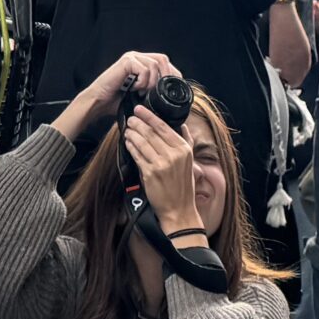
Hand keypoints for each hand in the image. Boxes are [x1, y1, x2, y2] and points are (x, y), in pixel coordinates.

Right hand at [61, 49, 177, 142]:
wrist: (99, 103)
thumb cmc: (117, 101)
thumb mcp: (141, 97)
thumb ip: (153, 92)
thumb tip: (171, 99)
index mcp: (143, 63)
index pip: (165, 63)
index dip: (172, 74)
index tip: (174, 89)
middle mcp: (138, 57)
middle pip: (162, 59)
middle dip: (166, 76)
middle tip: (162, 92)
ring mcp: (132, 57)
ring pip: (154, 64)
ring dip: (152, 82)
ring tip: (144, 93)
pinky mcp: (126, 62)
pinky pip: (144, 69)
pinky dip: (142, 81)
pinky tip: (134, 89)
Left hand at [124, 103, 204, 234]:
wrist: (178, 209)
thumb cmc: (183, 186)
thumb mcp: (190, 161)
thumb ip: (187, 141)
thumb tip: (183, 125)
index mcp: (183, 149)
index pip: (164, 127)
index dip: (150, 116)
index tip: (140, 109)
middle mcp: (174, 155)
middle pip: (151, 133)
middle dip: (138, 123)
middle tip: (131, 118)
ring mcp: (161, 164)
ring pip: (143, 142)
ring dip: (133, 133)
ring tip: (128, 129)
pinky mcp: (150, 173)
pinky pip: (138, 156)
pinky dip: (131, 147)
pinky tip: (128, 143)